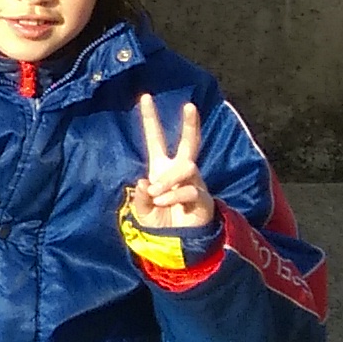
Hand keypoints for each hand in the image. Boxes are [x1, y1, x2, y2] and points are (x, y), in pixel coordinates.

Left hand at [126, 96, 214, 232]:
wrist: (177, 244)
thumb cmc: (160, 223)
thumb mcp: (142, 211)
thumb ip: (140, 197)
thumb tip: (145, 182)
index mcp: (161, 168)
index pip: (156, 139)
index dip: (150, 119)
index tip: (145, 96)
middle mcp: (179, 171)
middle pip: (189, 142)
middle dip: (190, 124)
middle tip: (189, 106)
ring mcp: (193, 182)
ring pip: (186, 166)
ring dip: (168, 179)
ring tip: (156, 193)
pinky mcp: (202, 197)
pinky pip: (189, 189)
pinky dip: (173, 195)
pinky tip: (163, 202)